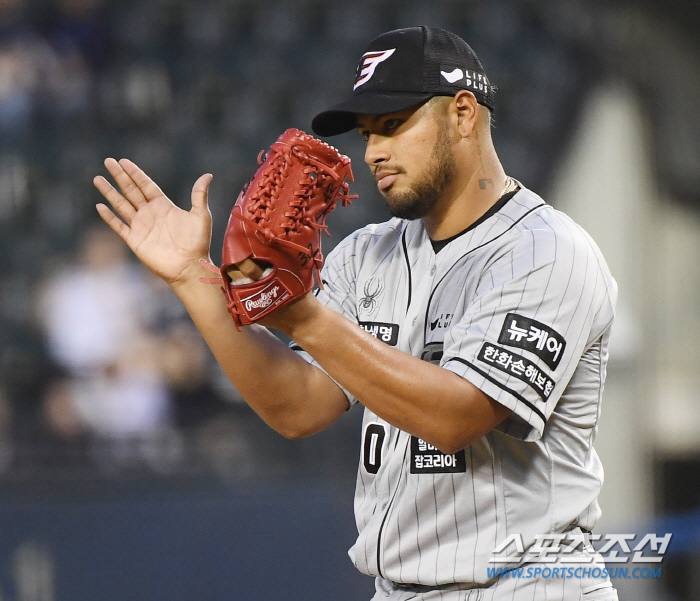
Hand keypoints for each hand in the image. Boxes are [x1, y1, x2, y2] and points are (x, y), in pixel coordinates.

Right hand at [94, 158, 212, 285]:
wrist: (189, 266)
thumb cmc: (198, 243)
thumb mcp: (201, 215)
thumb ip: (199, 195)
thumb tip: (208, 175)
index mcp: (163, 205)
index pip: (146, 185)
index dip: (135, 173)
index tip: (123, 161)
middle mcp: (150, 213)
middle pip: (131, 190)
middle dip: (120, 176)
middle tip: (108, 161)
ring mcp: (141, 226)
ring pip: (121, 205)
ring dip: (110, 192)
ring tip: (98, 179)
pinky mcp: (135, 240)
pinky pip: (119, 226)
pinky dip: (109, 217)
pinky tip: (100, 206)